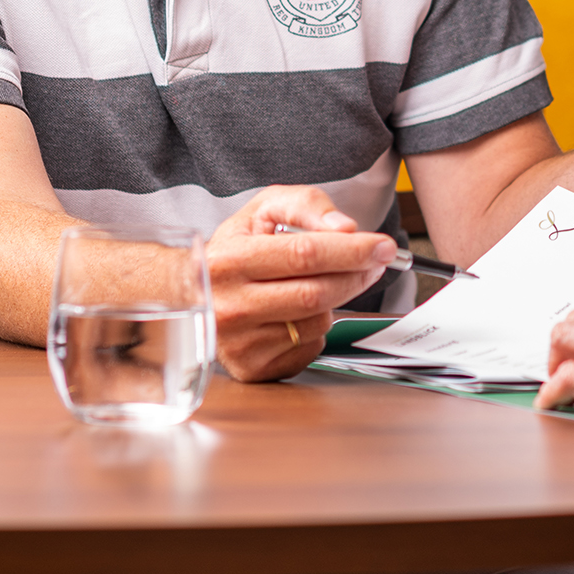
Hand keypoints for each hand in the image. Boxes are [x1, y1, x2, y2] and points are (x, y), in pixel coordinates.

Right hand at [207, 186, 396, 380]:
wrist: (191, 291)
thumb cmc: (235, 247)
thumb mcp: (264, 210)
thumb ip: (306, 205)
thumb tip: (344, 227)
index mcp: (228, 261)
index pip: (304, 255)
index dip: (352, 250)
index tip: (382, 247)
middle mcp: (229, 306)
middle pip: (316, 293)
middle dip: (357, 275)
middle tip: (375, 262)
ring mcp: (238, 343)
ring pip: (317, 323)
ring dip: (334, 302)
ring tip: (315, 284)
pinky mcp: (251, 368)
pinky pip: (309, 348)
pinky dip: (316, 328)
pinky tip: (296, 312)